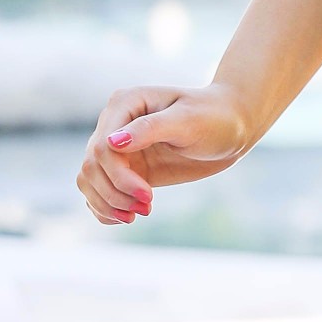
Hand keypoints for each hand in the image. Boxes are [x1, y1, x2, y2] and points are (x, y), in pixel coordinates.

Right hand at [77, 84, 251, 225]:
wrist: (232, 128)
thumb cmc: (214, 117)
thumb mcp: (188, 120)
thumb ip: (150, 129)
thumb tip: (112, 143)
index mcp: (124, 104)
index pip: (102, 148)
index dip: (119, 177)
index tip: (148, 196)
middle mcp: (114, 124)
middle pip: (92, 167)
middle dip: (115, 194)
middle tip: (148, 208)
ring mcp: (119, 148)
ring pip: (89, 181)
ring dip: (107, 204)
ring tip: (138, 215)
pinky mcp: (128, 168)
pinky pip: (99, 191)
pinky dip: (105, 209)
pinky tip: (127, 217)